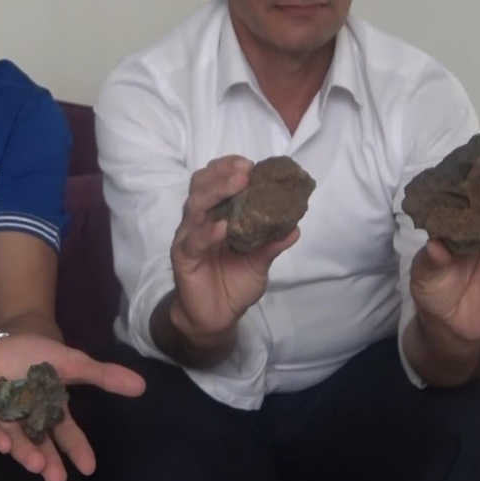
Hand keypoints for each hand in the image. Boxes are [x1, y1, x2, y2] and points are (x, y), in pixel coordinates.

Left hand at [0, 333, 145, 480]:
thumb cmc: (34, 354)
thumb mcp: (71, 362)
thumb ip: (102, 375)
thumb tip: (141, 385)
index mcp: (47, 412)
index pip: (64, 434)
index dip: (76, 449)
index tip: (88, 466)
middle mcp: (23, 420)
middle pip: (36, 442)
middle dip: (46, 460)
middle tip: (56, 477)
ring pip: (11, 437)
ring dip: (22, 451)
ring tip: (35, 464)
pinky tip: (1, 443)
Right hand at [169, 156, 299, 337]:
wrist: (216, 317)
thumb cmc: (234, 283)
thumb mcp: (259, 262)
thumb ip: (272, 244)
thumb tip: (295, 227)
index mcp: (216, 215)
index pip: (216, 181)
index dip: (229, 167)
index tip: (251, 163)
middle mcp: (199, 220)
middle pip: (202, 185)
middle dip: (222, 173)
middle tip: (245, 169)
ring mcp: (189, 237)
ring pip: (195, 206)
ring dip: (216, 191)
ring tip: (237, 184)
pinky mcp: (183, 257)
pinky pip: (194, 241)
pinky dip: (207, 232)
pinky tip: (222, 227)